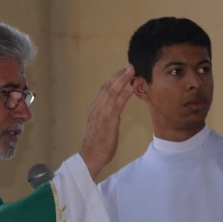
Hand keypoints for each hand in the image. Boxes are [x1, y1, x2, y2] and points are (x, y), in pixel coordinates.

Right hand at [79, 65, 135, 179]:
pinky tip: (131, 89)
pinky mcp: (108, 120)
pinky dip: (124, 95)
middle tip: (129, 66)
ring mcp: (101, 113)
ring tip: (131, 71)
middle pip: (108, 87)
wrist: (90, 155)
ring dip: (122, 80)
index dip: (113, 79)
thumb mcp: (100, 126)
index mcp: (94, 108)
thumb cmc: (96, 144)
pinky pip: (117, 104)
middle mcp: (96, 108)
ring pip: (112, 92)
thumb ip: (106, 116)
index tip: (122, 71)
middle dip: (119, 75)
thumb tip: (114, 110)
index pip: (104, 89)